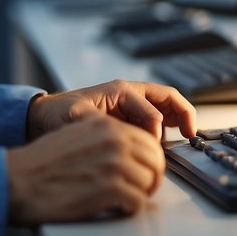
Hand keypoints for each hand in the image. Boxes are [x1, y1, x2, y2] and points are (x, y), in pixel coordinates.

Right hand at [6, 113, 164, 223]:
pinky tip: (115, 209)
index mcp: (105, 125)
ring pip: (149, 182)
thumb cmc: (39, 164)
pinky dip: (130, 209)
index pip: (147, 140)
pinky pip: (138, 202)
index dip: (149, 160)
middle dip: (151, 178)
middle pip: (155, 161)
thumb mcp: (75, 136)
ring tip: (123, 201)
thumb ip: (103, 140)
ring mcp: (114, 164)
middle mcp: (113, 140)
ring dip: (139, 195)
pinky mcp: (110, 189)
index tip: (144, 171)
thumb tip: (126, 155)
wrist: (15, 181)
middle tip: (141, 190)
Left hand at [25, 79, 196, 141]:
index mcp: (120, 90)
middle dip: (183, 113)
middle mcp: (130, 94)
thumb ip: (100, 123)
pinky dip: (168, 127)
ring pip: (166, 107)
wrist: (45, 117)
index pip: (151, 105)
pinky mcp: (131, 116)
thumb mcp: (76, 118)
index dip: (156, 126)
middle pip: (168, 98)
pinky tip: (169, 143)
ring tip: (187, 137)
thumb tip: (122, 135)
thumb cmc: (59, 114)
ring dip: (179, 119)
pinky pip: (158, 118)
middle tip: (191, 134)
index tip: (154, 145)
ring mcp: (132, 105)